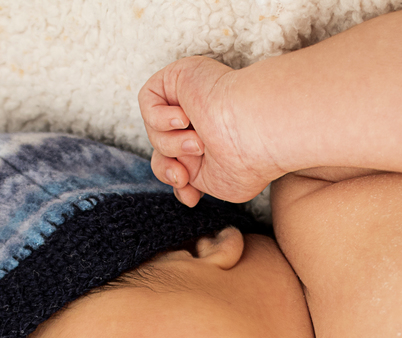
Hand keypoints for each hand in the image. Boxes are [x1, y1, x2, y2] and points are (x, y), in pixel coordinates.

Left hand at [138, 56, 277, 206]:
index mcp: (214, 139)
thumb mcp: (218, 183)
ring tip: (198, 143)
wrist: (253, 131)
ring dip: (171, 144)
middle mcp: (202, 118)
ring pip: (155, 130)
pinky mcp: (177, 78)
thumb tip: (180, 182)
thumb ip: (194, 181)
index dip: (177, 180)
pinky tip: (184, 118)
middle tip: (182, 176)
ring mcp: (189, 96)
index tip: (192, 197)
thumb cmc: (247, 159)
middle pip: (162, 148)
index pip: (180, 161)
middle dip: (167, 169)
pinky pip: (148, 101)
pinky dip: (159, 118)